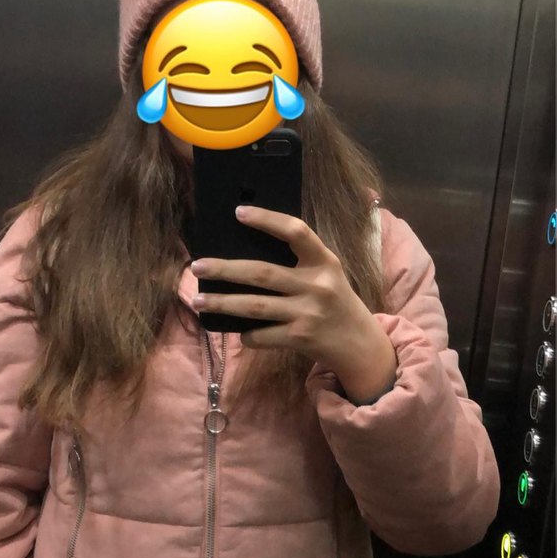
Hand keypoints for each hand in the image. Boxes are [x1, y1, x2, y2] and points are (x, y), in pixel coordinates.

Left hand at [190, 205, 397, 403]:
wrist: (360, 344)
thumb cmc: (335, 303)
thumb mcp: (327, 275)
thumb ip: (300, 263)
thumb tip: (246, 254)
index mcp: (325, 261)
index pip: (296, 232)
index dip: (267, 220)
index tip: (239, 212)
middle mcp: (317, 285)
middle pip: (262, 273)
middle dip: (225, 269)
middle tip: (197, 266)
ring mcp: (308, 313)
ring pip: (255, 306)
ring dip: (223, 303)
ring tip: (199, 300)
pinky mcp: (300, 338)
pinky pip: (262, 335)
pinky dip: (246, 334)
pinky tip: (235, 331)